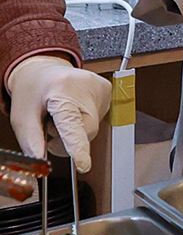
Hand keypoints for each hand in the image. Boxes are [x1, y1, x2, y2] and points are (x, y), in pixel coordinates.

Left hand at [6, 55, 111, 172]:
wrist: (43, 69)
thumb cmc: (32, 91)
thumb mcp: (22, 117)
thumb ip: (31, 141)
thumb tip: (41, 161)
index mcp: (60, 91)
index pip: (71, 124)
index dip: (76, 146)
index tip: (82, 165)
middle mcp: (85, 87)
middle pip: (85, 131)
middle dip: (67, 139)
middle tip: (49, 129)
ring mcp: (100, 88)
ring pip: (92, 128)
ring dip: (75, 130)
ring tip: (62, 114)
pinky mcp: (108, 90)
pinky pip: (98, 119)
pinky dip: (83, 121)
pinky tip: (74, 109)